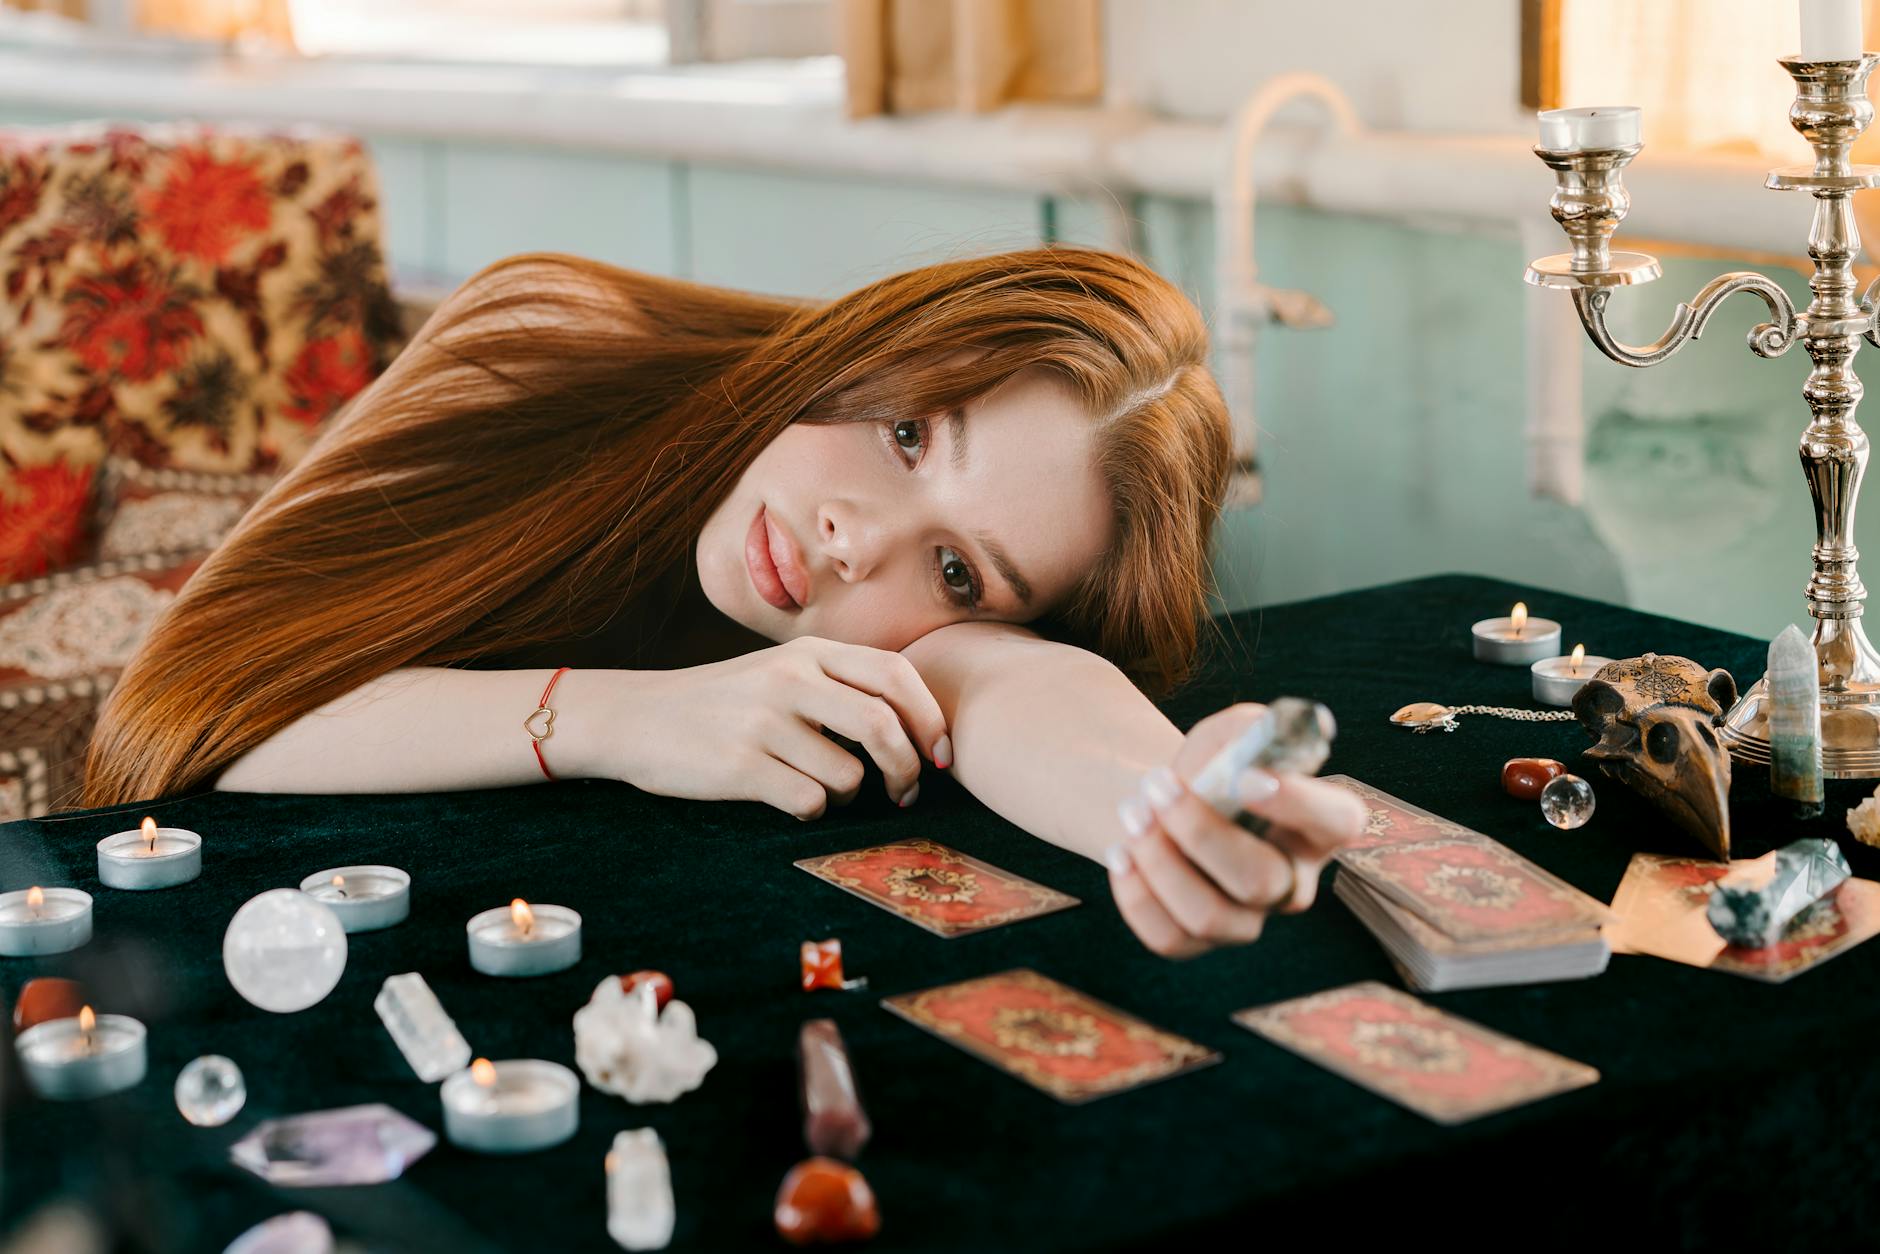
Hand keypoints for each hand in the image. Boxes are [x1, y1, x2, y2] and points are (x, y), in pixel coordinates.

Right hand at [609, 637, 949, 819]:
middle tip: (905, 790)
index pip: (895, 674)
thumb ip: (840, 684)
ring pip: (849, 775)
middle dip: (908, 767)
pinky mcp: (739, 766)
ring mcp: (763, 722)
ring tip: (824, 790)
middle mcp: (789, 680)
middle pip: (883, 725)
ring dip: (851, 796)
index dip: (931, 717)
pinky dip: (812, 810)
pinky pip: (809, 801)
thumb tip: (917, 727)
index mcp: (808, 653)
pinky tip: (790, 798)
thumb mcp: (780, 671)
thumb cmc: (723, 703)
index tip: (941, 754)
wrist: (637, 718)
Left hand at [1105, 703, 1365, 957]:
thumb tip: (1268, 731)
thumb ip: (1250, 731)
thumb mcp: (1231, 735)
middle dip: (1200, 832)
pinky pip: (1169, 938)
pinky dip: (1136, 896)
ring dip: (1159, 862)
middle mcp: (1291, 881)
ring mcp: (1247, 919)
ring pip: (1210, 917)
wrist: (1166, 801)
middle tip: (1156, 786)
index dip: (1298, 804)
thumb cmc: (1212, 765)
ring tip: (1132, 812)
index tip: (1246, 777)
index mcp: (1316, 826)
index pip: (1337, 821)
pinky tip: (1122, 853)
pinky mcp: (1198, 939)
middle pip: (1260, 881)